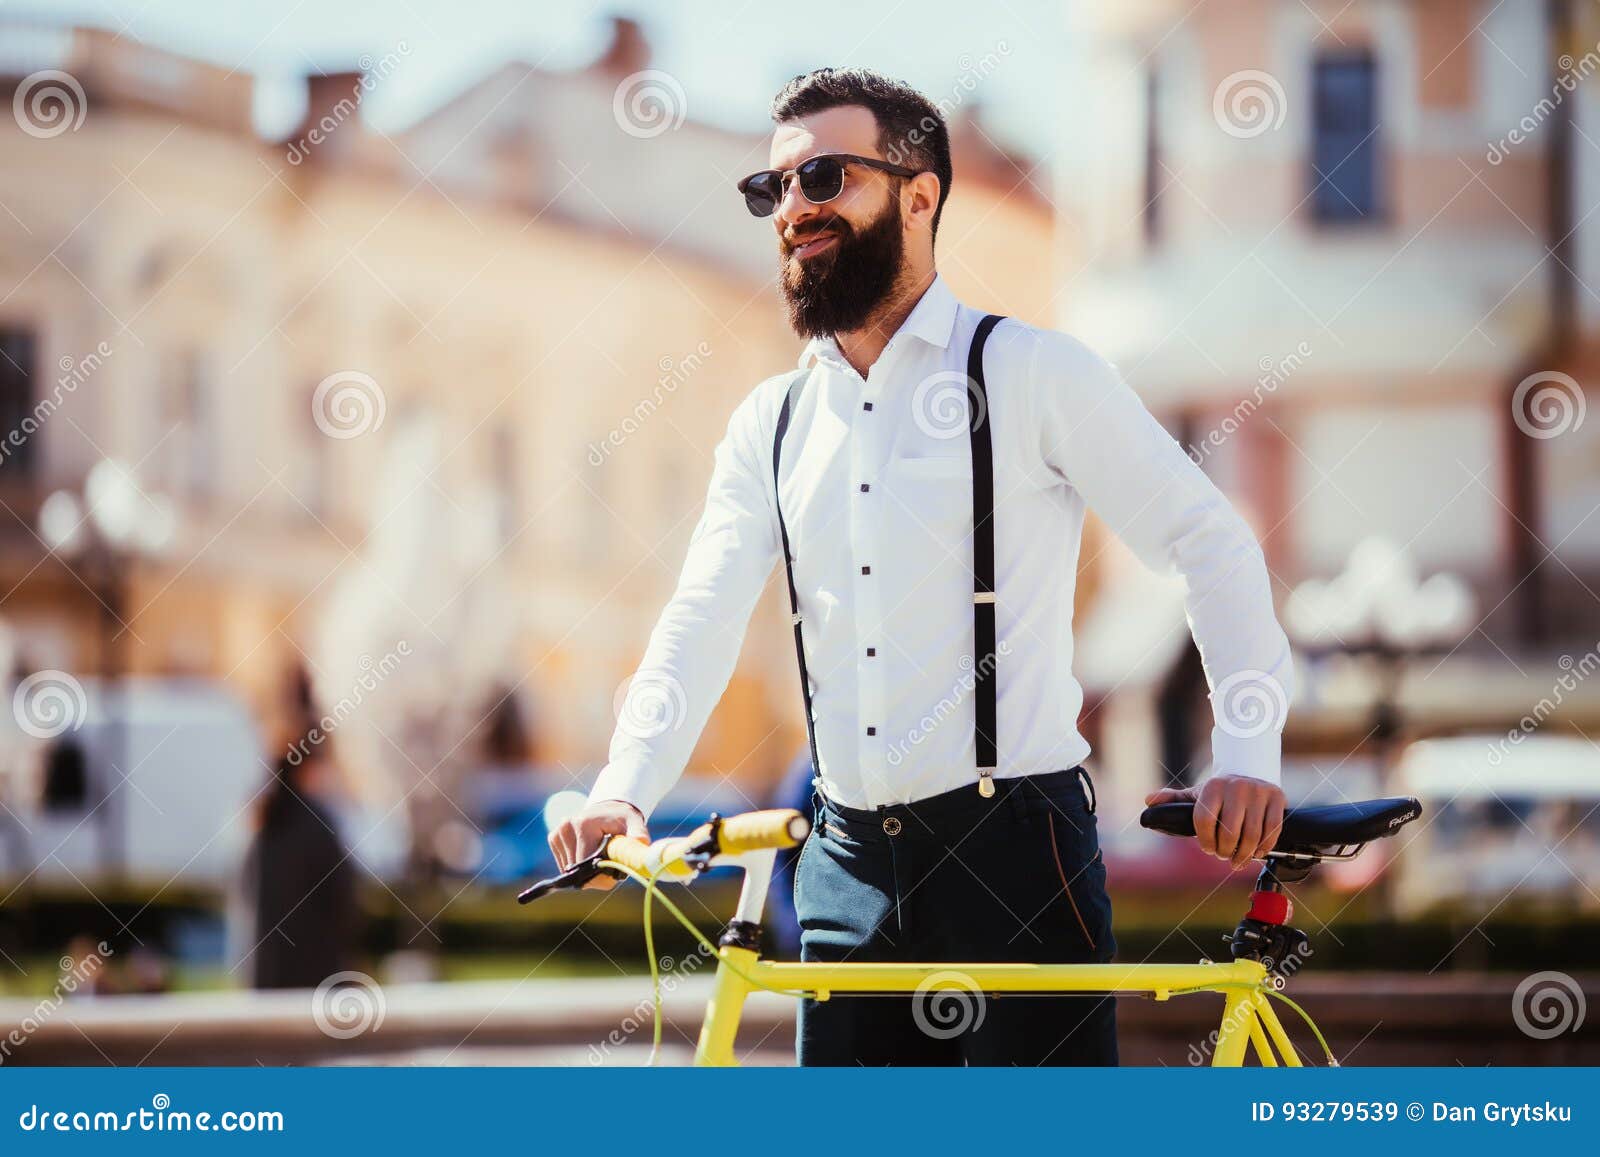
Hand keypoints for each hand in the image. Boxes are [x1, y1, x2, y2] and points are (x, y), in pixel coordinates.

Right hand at [548, 799, 649, 888]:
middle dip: (594, 875)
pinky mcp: (554, 838)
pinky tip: (588, 854)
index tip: (614, 876)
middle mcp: (566, 827)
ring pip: (569, 870)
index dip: (600, 877)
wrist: (610, 809)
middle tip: (609, 866)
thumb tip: (640, 845)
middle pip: (576, 869)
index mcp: (583, 825)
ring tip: (600, 857)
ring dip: (585, 871)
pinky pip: (564, 864)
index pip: (586, 864)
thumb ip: (638, 837)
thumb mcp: (635, 826)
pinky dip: (577, 866)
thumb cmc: (623, 820)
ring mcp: (557, 832)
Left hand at [1144, 775, 1284, 868]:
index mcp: (1213, 786)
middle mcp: (1236, 786)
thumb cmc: (1219, 792)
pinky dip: (1264, 848)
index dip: (1205, 841)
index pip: (1204, 822)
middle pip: (1228, 832)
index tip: (1208, 848)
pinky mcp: (1277, 797)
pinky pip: (1272, 831)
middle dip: (1225, 851)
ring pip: (1251, 835)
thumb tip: (1148, 801)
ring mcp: (1258, 791)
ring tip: (1238, 860)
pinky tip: (1257, 853)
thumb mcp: (1196, 794)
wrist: (1250, 774)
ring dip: (1244, 855)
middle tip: (1224, 856)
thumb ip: (1174, 800)